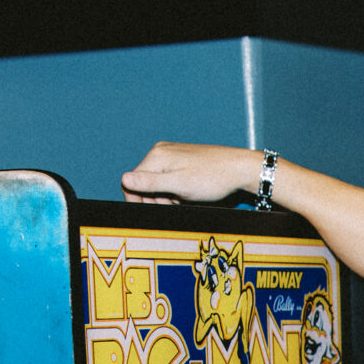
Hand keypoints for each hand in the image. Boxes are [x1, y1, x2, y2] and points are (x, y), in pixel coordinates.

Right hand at [121, 142, 264, 205]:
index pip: (131, 181)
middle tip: (173, 207)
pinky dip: (174, 191)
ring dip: (164, 197)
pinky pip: (169, 179)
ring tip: (182, 202)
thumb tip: (124, 179)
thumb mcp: (179, 184)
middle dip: (154, 200)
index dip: (138, 201)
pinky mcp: (182, 160)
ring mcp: (172, 155)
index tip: (152, 212)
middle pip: (143, 182)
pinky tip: (187, 196)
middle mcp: (161, 152)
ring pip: (157, 183)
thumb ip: (151, 182)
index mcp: (157, 156)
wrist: (239, 169)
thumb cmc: (213, 177)